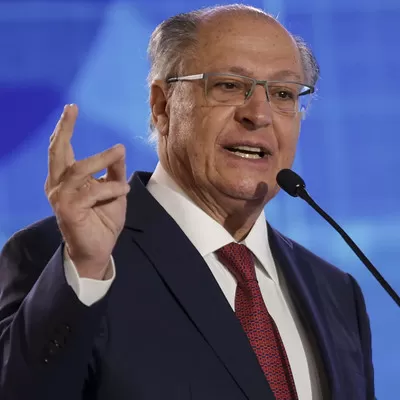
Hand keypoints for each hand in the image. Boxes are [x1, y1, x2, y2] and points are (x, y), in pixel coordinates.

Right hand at [45, 104, 129, 278]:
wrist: (98, 249)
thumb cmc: (103, 220)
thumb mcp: (114, 191)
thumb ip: (114, 172)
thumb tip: (119, 150)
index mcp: (65, 179)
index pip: (61, 149)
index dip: (64, 128)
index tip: (71, 108)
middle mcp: (58, 185)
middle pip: (57, 152)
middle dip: (64, 129)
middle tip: (71, 109)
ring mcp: (61, 198)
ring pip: (78, 169)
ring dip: (100, 159)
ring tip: (118, 152)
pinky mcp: (68, 210)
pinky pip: (92, 191)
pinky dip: (110, 187)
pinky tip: (123, 189)